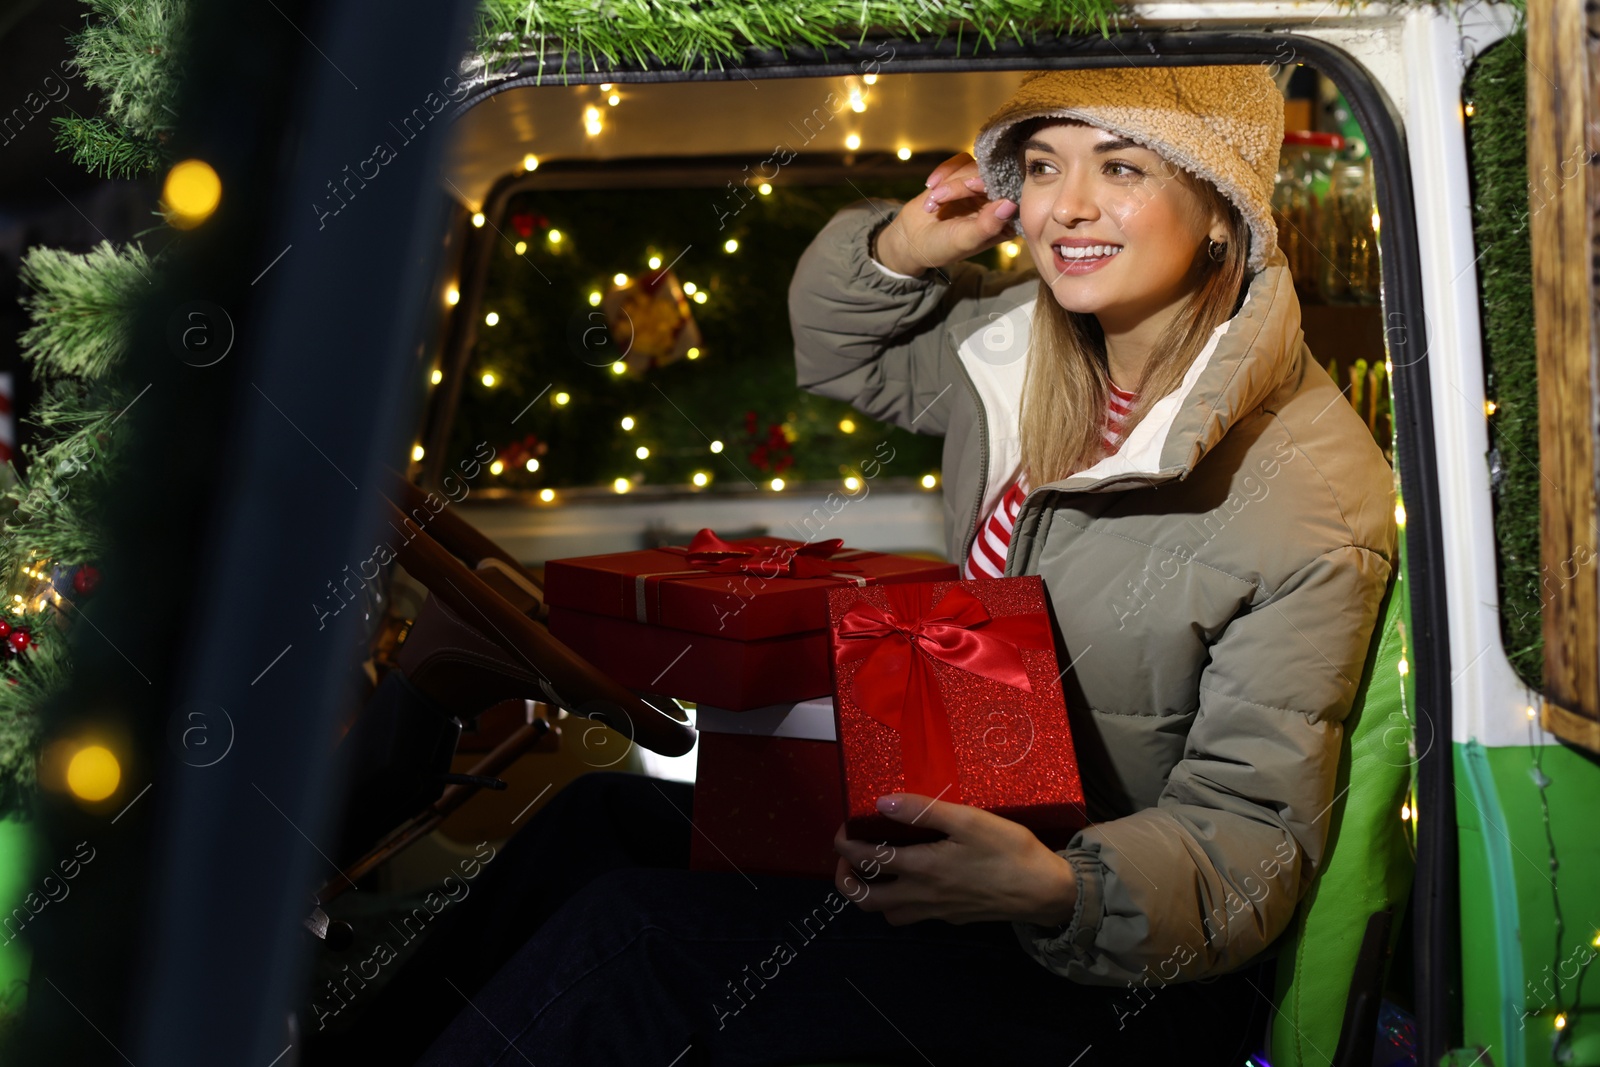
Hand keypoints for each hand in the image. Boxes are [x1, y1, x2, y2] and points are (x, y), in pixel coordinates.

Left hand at [832, 792, 1076, 926]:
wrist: (1044, 891)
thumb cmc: (1009, 850)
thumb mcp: (968, 820)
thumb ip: (923, 811)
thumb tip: (882, 803)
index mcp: (921, 868)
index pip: (866, 860)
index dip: (845, 844)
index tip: (844, 828)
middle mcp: (922, 895)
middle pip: (865, 900)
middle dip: (845, 879)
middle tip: (847, 857)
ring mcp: (936, 912)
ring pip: (887, 914)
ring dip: (871, 894)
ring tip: (874, 869)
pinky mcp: (952, 918)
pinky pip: (912, 916)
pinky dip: (898, 902)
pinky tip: (911, 881)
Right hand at [873, 152, 1018, 277]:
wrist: (912, 240)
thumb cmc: (941, 247)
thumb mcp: (965, 241)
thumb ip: (988, 225)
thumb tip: (1010, 204)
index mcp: (1005, 222)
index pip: (1009, 195)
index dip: (991, 185)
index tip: (970, 186)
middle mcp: (996, 201)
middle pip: (988, 177)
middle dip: (960, 185)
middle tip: (938, 198)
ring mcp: (980, 188)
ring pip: (973, 167)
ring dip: (947, 183)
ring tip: (932, 203)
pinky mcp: (964, 175)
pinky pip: (960, 161)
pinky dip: (943, 172)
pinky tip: (930, 187)